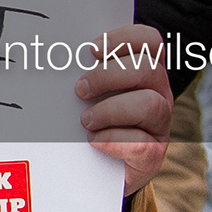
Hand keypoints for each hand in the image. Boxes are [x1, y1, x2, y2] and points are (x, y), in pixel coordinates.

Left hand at [76, 28, 171, 195]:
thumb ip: (82, 73)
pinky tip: (93, 141)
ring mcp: (159, 126)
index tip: (92, 49)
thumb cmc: (87, 123)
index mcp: (144, 72)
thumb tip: (51, 56)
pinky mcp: (152, 155)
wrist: (93, 173)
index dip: (124, 39)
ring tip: (86, 120)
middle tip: (80, 89)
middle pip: (149, 69)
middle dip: (109, 76)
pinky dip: (113, 140)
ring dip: (110, 110)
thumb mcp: (85, 95)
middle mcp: (159, 94)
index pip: (150, 42)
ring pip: (151, 105)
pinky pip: (141, 143)